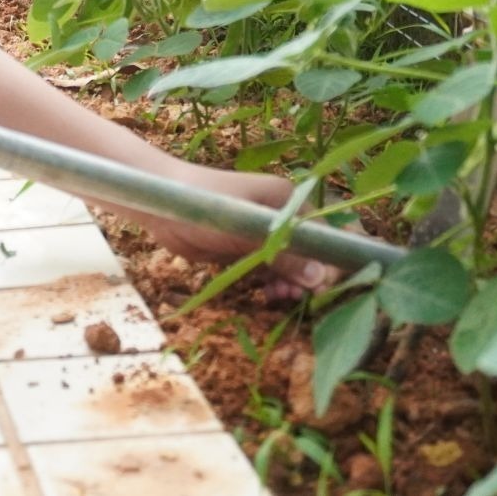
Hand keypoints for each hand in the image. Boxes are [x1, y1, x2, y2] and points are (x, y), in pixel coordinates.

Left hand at [129, 164, 346, 300]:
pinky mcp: (246, 249)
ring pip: (292, 264)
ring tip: (281, 296)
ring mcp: (264, 232)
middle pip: (313, 251)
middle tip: (303, 297)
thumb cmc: (205, 205)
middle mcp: (282, 214)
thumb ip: (284, 253)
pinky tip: (269, 294)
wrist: (160, 206)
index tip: (329, 286)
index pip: (328, 230)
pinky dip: (274, 283)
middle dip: (312, 276)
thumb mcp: (247, 231)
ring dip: (293, 283)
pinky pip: (271, 270)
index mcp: (289, 199)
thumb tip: (322, 277)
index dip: (336, 258)